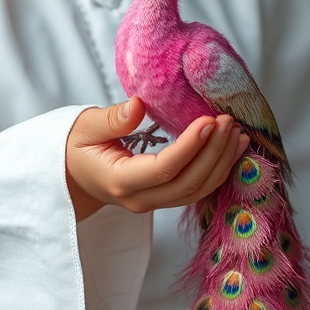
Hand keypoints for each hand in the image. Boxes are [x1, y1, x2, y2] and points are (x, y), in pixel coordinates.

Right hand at [66, 96, 248, 220]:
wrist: (71, 175)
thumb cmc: (76, 147)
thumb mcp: (85, 127)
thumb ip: (112, 119)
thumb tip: (138, 105)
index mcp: (119, 181)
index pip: (163, 169)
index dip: (191, 146)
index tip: (209, 119)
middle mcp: (139, 200)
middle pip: (187, 184)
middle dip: (214, 153)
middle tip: (229, 121)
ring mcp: (152, 204)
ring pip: (196, 191)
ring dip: (221, 163)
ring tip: (237, 133)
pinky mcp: (162, 200)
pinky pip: (195, 190)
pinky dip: (217, 170)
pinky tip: (231, 149)